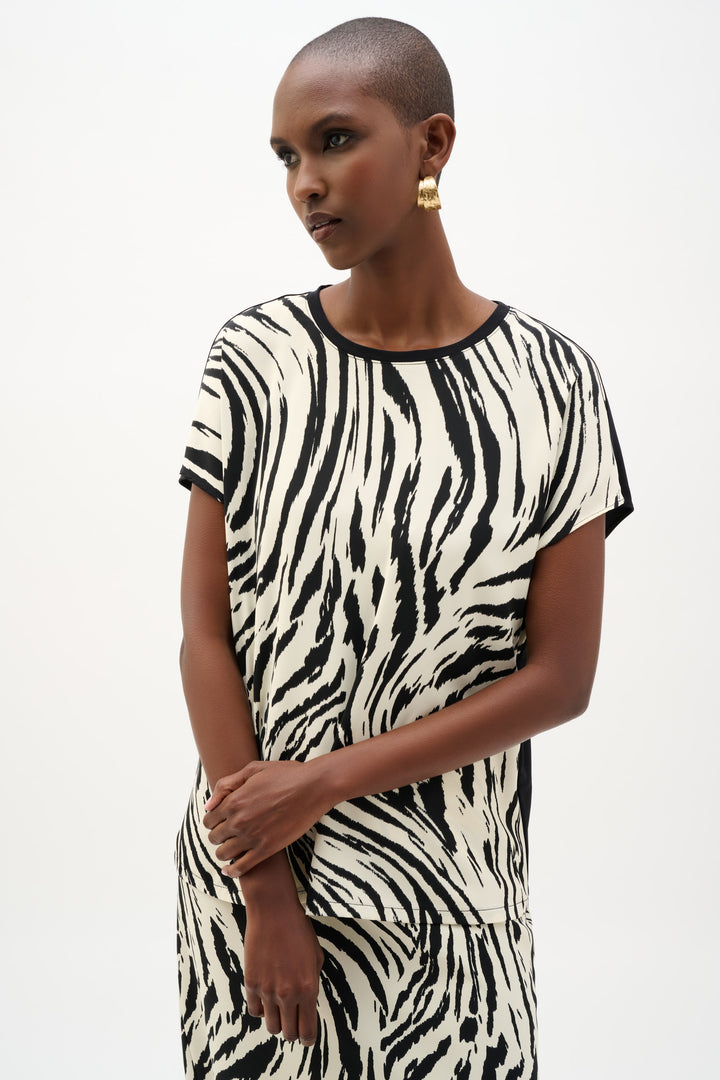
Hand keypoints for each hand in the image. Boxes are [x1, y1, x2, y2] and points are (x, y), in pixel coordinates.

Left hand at [202, 759, 330, 876]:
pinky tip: (231, 870)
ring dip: (224, 852)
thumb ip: (226, 785)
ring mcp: (252, 837)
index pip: (209, 820)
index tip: (218, 821)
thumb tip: (208, 805)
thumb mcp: (253, 769)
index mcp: (234, 801)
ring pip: (224, 854)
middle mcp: (239, 821)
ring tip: (231, 848)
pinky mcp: (267, 849)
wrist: (313, 787)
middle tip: (226, 834)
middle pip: (214, 838)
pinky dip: (233, 871)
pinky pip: (242, 867)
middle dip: (218, 835)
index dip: (212, 821)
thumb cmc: (286, 774)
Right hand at [244, 898, 323, 1044]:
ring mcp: (267, 990)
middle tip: (295, 1024)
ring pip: (271, 1026)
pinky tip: (266, 998)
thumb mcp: (316, 958)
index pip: (308, 1030)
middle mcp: (288, 994)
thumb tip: (307, 1002)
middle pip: (289, 1033)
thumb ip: (313, 983)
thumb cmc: (298, 930)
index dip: (308, 1038)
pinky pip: (255, 1010)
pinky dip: (262, 1009)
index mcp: (309, 988)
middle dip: (293, 1032)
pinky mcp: (251, 983)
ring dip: (277, 1022)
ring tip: (281, 1011)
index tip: (307, 1038)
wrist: (273, 911)